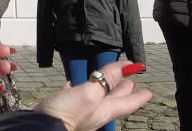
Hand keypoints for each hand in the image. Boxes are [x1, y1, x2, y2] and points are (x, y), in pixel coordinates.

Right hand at [33, 60, 152, 130]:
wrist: (42, 127)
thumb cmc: (67, 115)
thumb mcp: (90, 94)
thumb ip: (107, 80)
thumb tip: (124, 67)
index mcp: (104, 110)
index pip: (127, 101)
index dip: (138, 95)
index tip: (149, 90)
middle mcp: (94, 112)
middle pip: (113, 99)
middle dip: (123, 89)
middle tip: (132, 82)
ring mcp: (80, 111)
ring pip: (96, 97)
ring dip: (104, 88)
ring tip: (108, 80)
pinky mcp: (65, 109)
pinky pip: (75, 97)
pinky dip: (76, 89)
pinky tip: (70, 85)